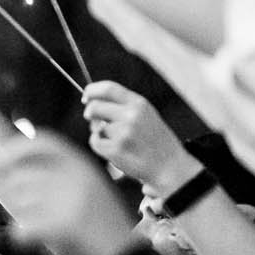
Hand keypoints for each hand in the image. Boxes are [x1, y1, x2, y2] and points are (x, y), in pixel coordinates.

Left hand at [0, 133, 142, 254]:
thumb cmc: (102, 228)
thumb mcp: (89, 189)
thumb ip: (63, 176)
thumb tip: (19, 169)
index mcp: (83, 164)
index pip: (43, 143)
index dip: (16, 149)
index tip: (1, 159)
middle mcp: (76, 176)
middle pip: (20, 175)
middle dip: (6, 189)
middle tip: (4, 199)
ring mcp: (70, 199)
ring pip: (18, 202)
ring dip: (17, 215)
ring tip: (32, 226)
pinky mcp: (63, 225)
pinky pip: (21, 228)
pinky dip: (20, 236)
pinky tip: (28, 240)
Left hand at [80, 82, 198, 193]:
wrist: (168, 164)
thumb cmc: (153, 139)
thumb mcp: (145, 114)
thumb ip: (123, 106)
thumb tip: (92, 101)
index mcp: (139, 104)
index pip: (108, 89)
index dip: (92, 91)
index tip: (86, 96)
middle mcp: (131, 116)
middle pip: (94, 107)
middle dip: (89, 112)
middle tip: (91, 117)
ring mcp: (123, 133)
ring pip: (95, 127)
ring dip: (100, 132)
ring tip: (118, 139)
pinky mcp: (116, 150)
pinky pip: (94, 142)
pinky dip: (99, 144)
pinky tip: (114, 148)